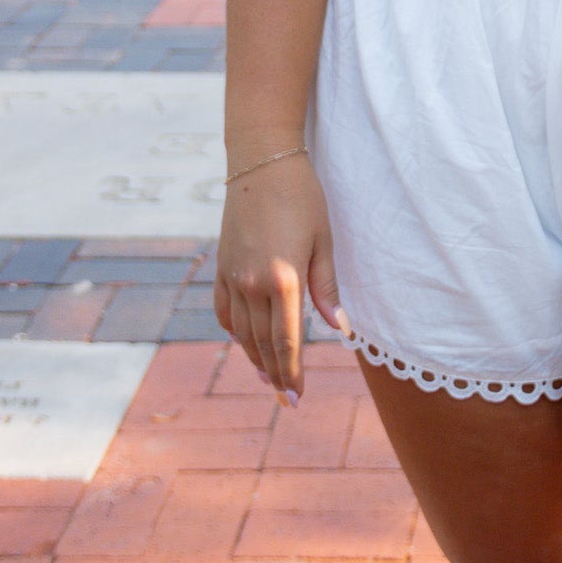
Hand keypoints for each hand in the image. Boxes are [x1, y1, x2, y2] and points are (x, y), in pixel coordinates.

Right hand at [213, 152, 346, 403]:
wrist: (261, 162)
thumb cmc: (303, 197)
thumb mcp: (324, 240)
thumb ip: (327, 288)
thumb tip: (341, 330)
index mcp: (284, 278)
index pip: (287, 340)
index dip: (293, 371)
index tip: (298, 396)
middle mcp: (253, 283)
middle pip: (262, 344)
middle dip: (276, 374)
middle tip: (287, 400)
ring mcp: (232, 276)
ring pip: (241, 333)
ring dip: (255, 359)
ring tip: (269, 379)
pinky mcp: (221, 266)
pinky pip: (224, 311)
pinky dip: (234, 332)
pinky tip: (244, 343)